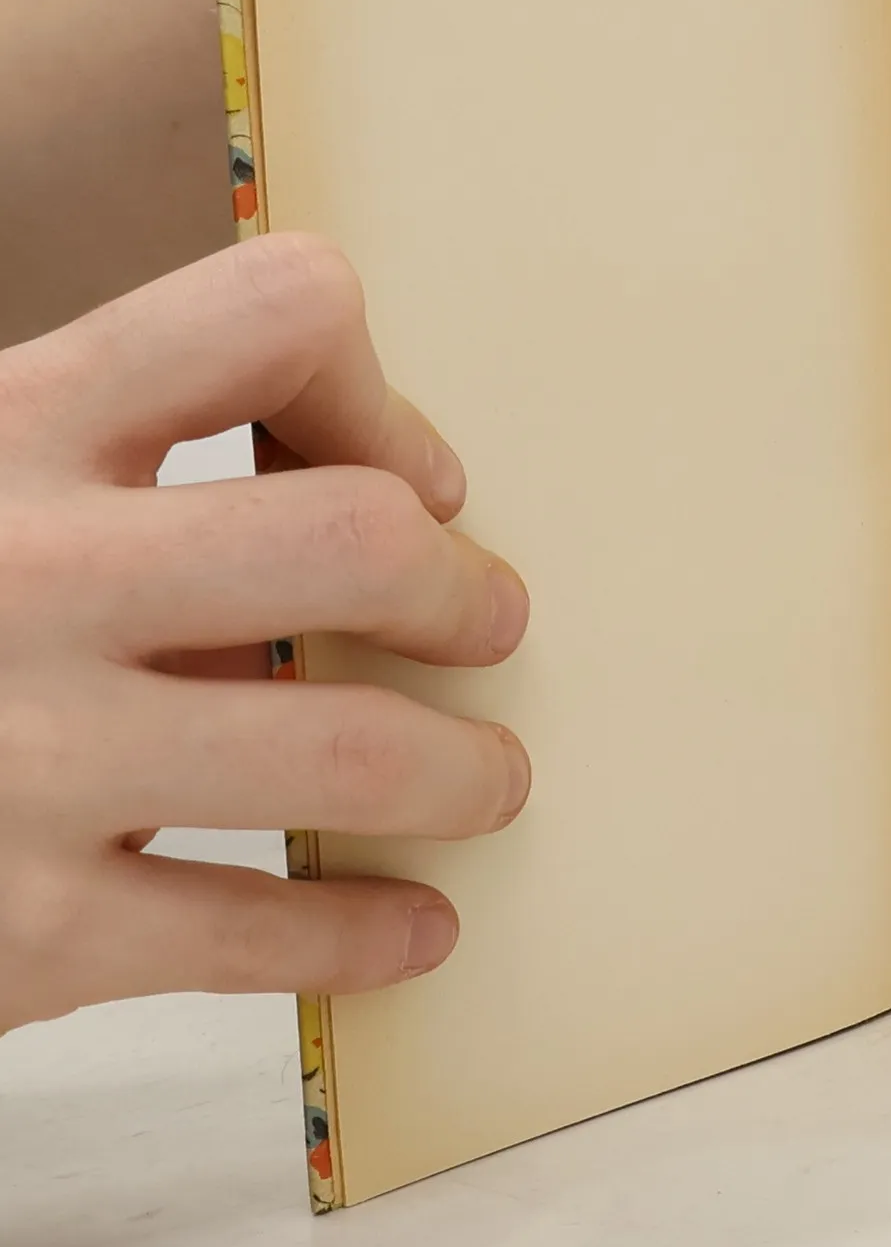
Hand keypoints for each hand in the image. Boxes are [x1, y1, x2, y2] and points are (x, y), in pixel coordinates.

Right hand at [0, 235, 531, 1030]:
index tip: (414, 478)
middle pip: (354, 538)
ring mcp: (23, 753)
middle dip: (459, 590)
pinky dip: (366, 932)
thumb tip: (388, 525)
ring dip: (462, 771)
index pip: (272, 313)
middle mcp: (22, 571)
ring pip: (351, 749)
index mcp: (13, 424)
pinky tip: (414, 925)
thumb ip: (133, 493)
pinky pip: (257, 931)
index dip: (377, 391)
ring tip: (486, 783)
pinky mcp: (20, 929)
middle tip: (486, 625)